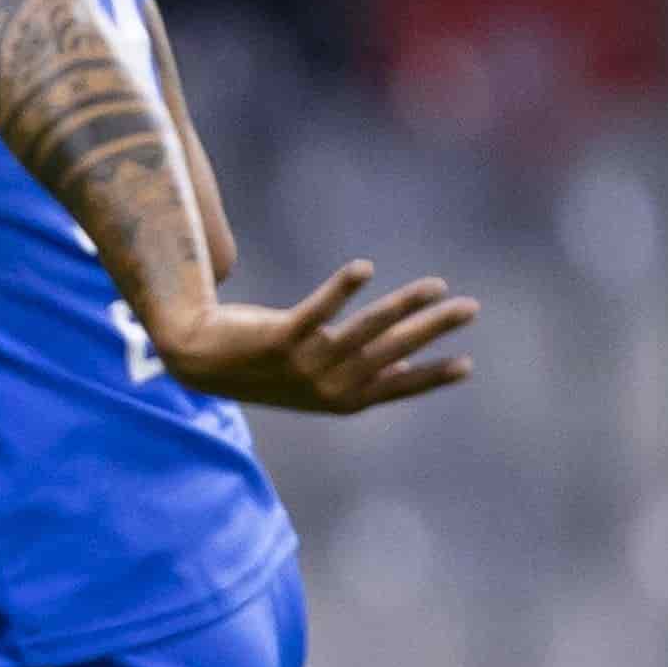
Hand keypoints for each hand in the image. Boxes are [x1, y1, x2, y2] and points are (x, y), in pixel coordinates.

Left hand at [153, 259, 474, 414]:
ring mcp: (303, 364)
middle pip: (392, 353)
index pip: (397, 388)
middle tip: (470, 307)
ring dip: (402, 306)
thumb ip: (357, 374)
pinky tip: (365, 268)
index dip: (430, 377)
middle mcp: (326, 386)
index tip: (467, 364)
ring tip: (436, 286)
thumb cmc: (263, 368)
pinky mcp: (278, 338)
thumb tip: (402, 367)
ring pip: (364, 332)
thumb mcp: (314, 381)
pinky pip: (316, 312)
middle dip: (433, 330)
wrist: (197, 361)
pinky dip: (341, 291)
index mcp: (340, 398)